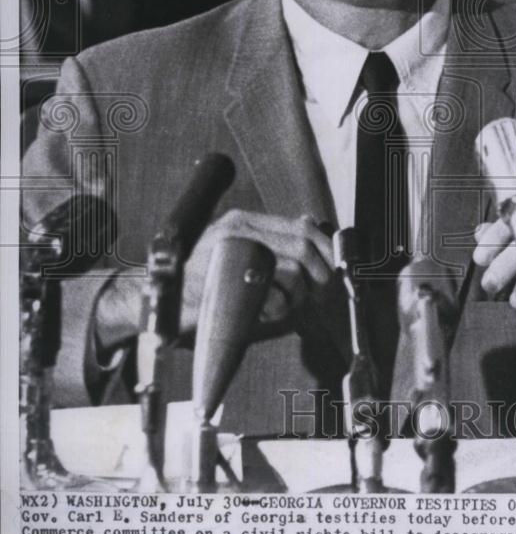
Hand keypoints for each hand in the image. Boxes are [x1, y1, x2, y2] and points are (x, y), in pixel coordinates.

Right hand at [181, 209, 334, 336]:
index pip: (300, 227)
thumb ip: (271, 238)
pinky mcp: (225, 285)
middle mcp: (237, 232)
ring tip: (283, 304)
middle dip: (319, 274)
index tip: (334, 268)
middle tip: (318, 293)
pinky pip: (270, 296)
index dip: (326, 248)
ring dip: (297, 295)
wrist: (163, 298)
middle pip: (301, 247)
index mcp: (244, 222)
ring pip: (290, 271)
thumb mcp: (239, 250)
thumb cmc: (205, 279)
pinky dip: (277, 308)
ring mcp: (230, 256)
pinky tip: (264, 312)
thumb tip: (310, 223)